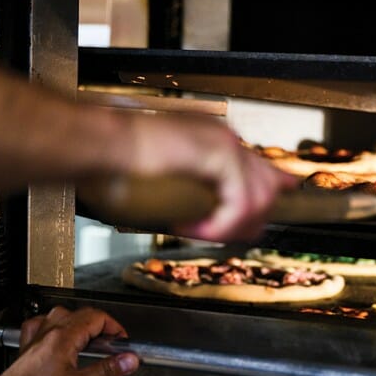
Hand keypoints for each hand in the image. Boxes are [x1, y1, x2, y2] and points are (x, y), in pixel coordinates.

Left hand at [0, 306, 139, 375]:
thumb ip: (106, 370)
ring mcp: (36, 339)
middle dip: (102, 326)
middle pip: (81, 314)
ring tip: (91, 341)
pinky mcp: (28, 349)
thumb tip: (129, 359)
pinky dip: (55, 328)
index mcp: (63, 337)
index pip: (96, 317)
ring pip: (62, 316)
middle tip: (112, 344)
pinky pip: (42, 326)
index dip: (115, 327)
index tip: (123, 342)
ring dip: (80, 324)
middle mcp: (48, 332)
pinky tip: (59, 338)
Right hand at [125, 112, 298, 241]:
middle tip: (221, 236)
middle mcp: (225, 138)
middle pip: (267, 186)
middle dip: (251, 221)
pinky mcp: (221, 155)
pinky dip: (217, 225)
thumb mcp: (167, 184)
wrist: (102, 145)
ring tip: (199, 233)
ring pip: (257, 199)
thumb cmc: (119, 164)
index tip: (273, 208)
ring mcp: (225, 143)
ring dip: (229, 226)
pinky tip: (191, 228)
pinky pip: (238, 204)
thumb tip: (203, 218)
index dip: (272, 189)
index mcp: (214, 140)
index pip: (259, 167)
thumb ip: (194, 196)